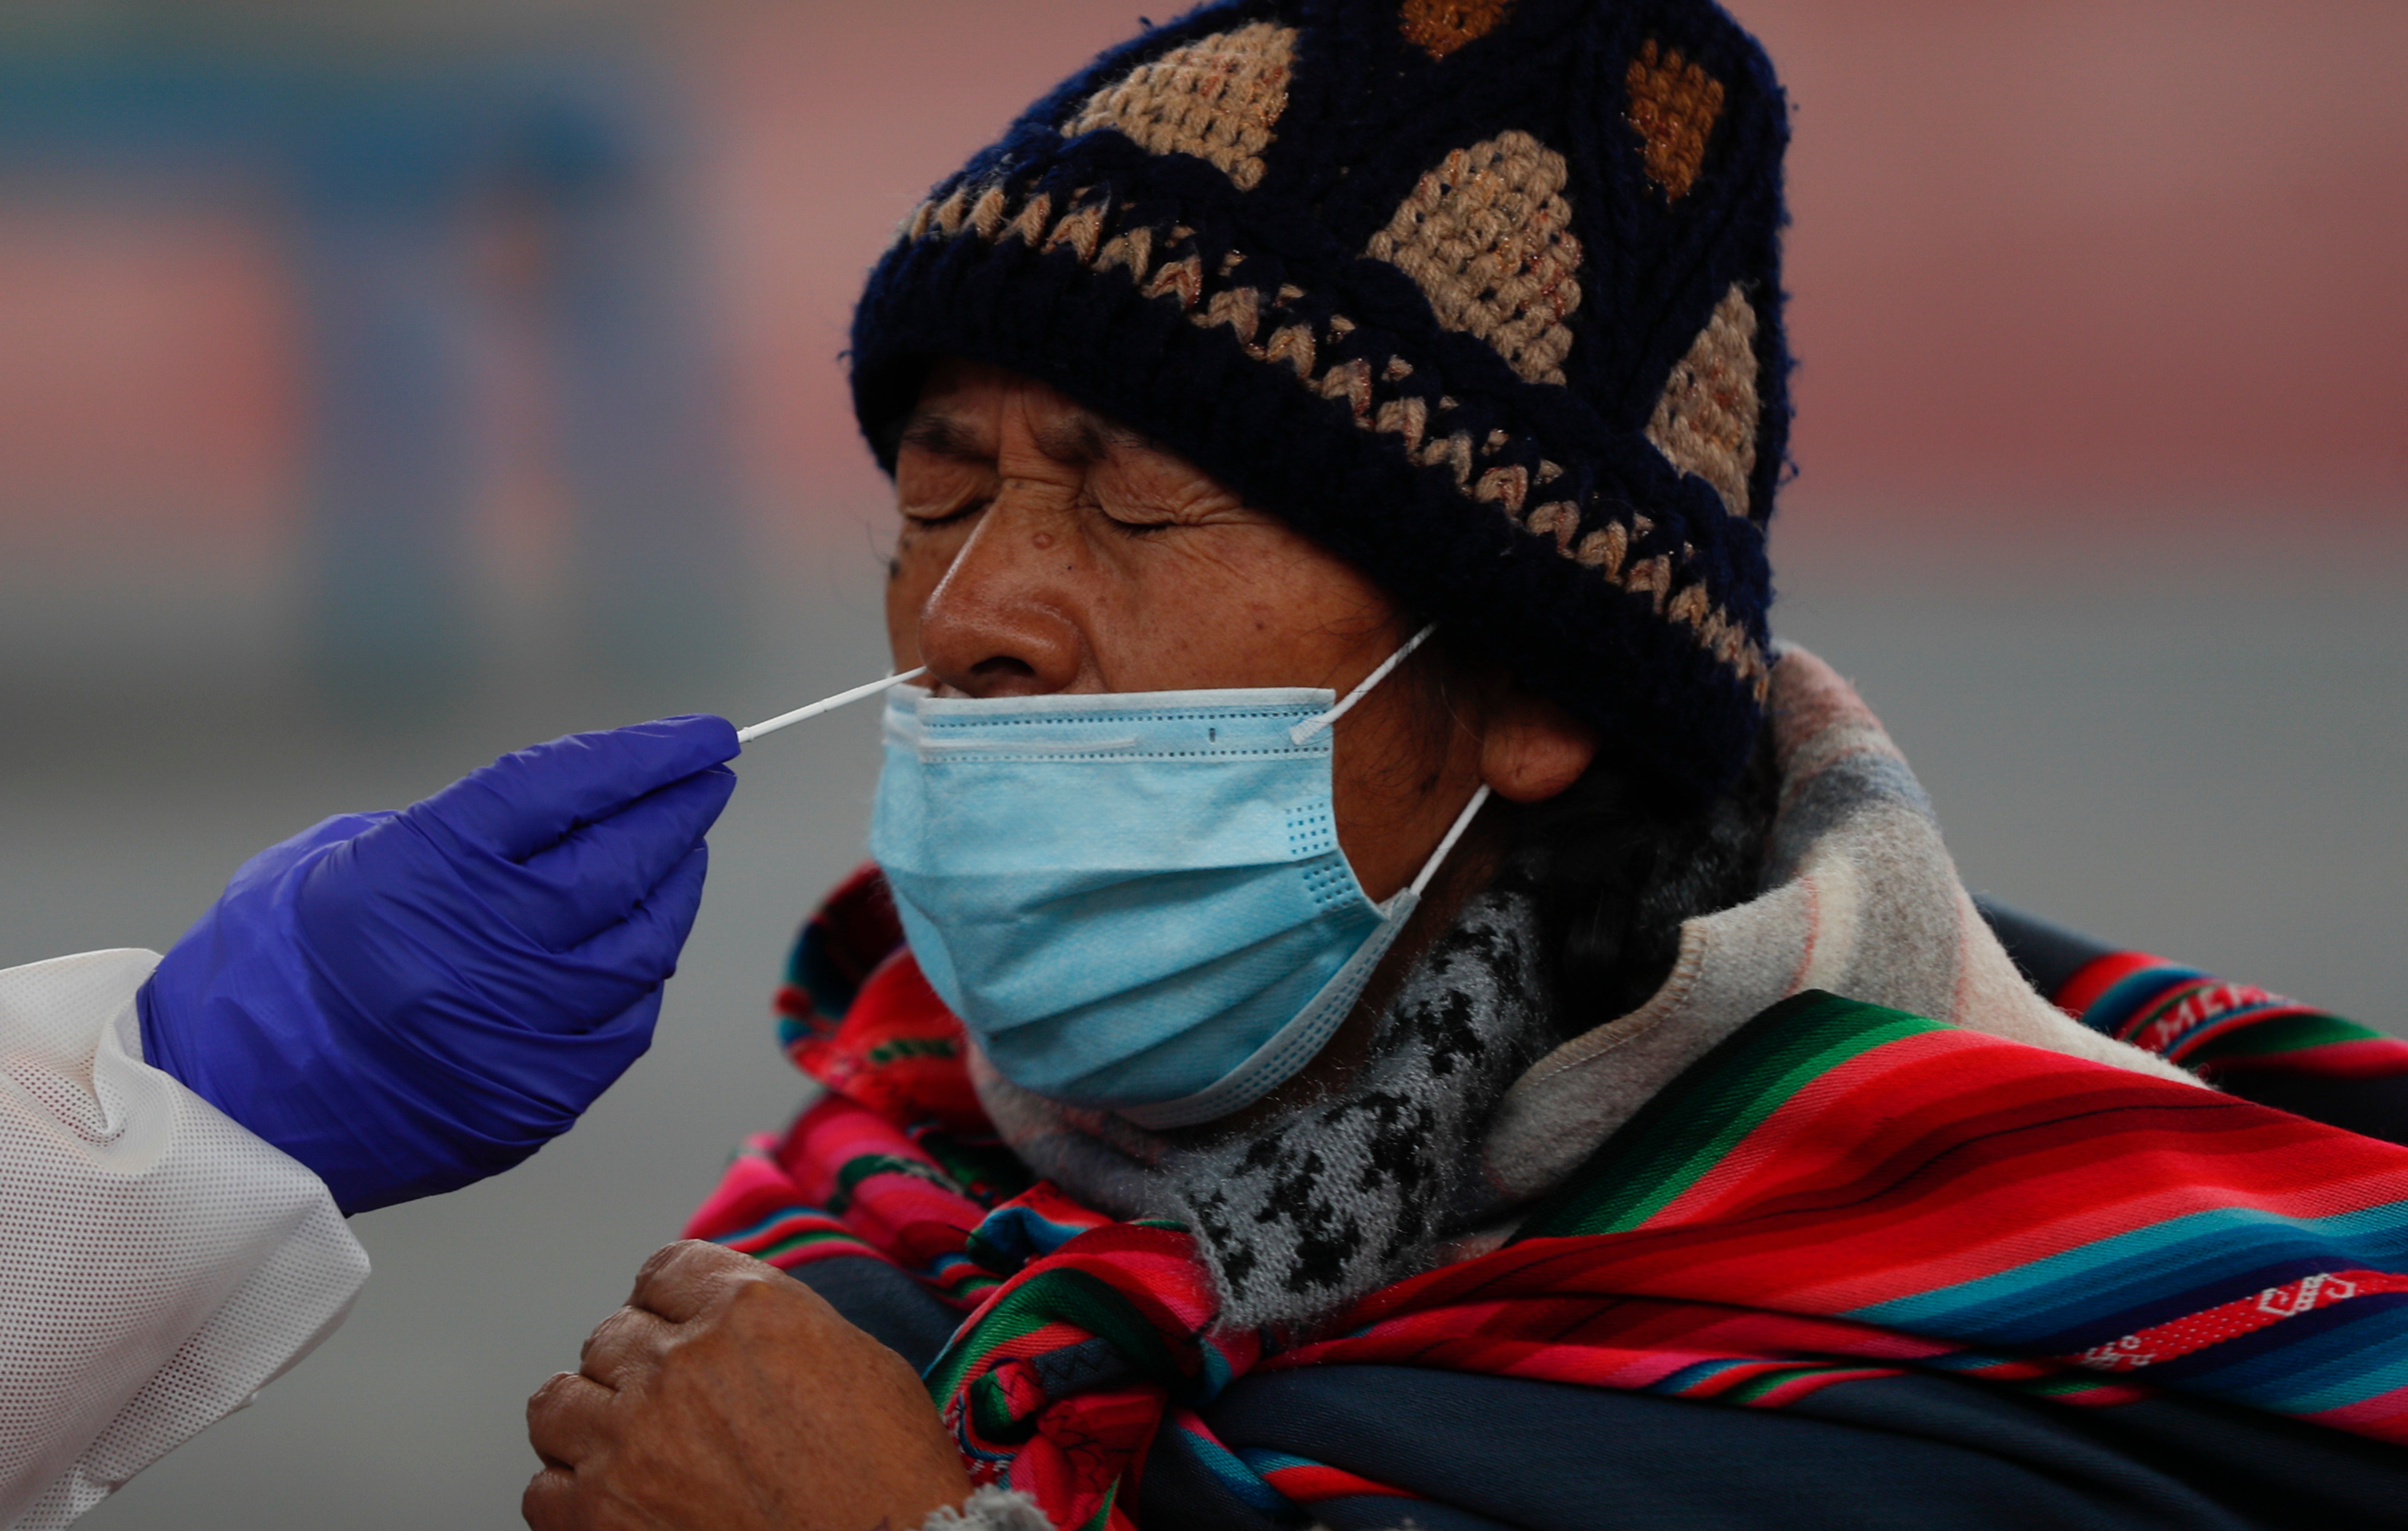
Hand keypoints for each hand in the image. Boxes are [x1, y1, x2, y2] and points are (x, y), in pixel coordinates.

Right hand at [138, 715, 739, 1212]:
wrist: (231, 1107)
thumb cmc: (275, 966)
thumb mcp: (348, 858)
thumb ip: (460, 835)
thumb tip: (569, 812)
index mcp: (420, 872)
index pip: (565, 788)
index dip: (645, 755)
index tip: (702, 737)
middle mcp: (478, 949)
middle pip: (618, 860)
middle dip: (676, 810)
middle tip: (708, 778)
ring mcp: (516, 1029)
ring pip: (642, 943)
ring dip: (672, 887)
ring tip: (681, 849)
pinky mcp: (538, 1094)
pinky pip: (625, 1019)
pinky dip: (641, 971)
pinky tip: (642, 939)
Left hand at [524, 1240, 972, 1530]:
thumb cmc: (890, 1475)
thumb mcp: (860, 1361)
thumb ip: (783, 1324)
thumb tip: (739, 1327)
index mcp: (746, 1308)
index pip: (664, 1270)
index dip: (671, 1301)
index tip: (676, 1326)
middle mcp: (678, 1362)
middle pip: (612, 1336)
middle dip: (638, 1366)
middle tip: (674, 1407)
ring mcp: (630, 1440)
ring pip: (558, 1403)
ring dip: (590, 1422)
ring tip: (627, 1449)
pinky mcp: (601, 1516)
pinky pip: (543, 1491)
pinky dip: (572, 1498)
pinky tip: (616, 1504)